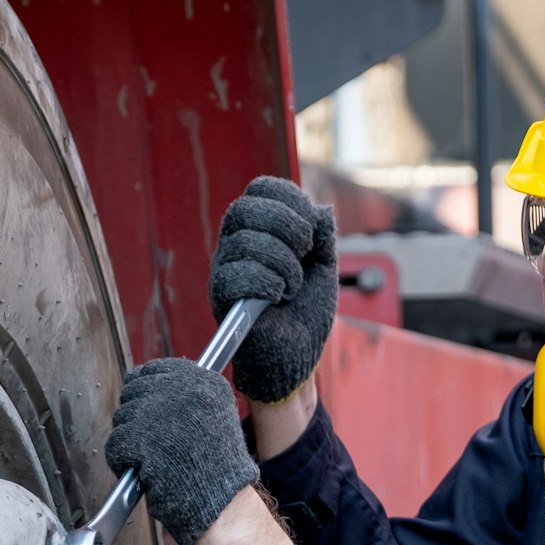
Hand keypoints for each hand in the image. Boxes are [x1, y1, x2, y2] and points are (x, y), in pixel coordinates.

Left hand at [104, 358, 259, 544]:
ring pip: (121, 420)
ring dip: (130, 443)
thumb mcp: (213, 417)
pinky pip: (115, 446)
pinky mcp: (141, 438)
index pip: (153, 370)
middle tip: (151, 444)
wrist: (222, 502)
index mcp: (203, 381)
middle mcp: (183, 390)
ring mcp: (161, 412)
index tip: (145, 410)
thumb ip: (182, 396)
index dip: (142, 391)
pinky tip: (143, 473)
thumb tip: (138, 381)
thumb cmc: (217, 468)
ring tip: (153, 461)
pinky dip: (122, 462)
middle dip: (136, 420)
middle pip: (132, 393)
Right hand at [210, 176, 336, 402]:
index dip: (289, 199)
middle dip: (285, 225)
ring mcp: (225, 267)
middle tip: (304, 252)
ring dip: (282, 263)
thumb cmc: (306, 313)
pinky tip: (278, 297)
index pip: (262, 188)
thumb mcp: (324, 268)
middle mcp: (237, 242)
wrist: (297, 355)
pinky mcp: (219, 295)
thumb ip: (323, 237)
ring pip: (245, 241)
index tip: (311, 230)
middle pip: (245, 207)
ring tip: (293, 286)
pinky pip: (236, 274)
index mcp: (261, 228)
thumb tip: (321, 209)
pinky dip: (266, 282)